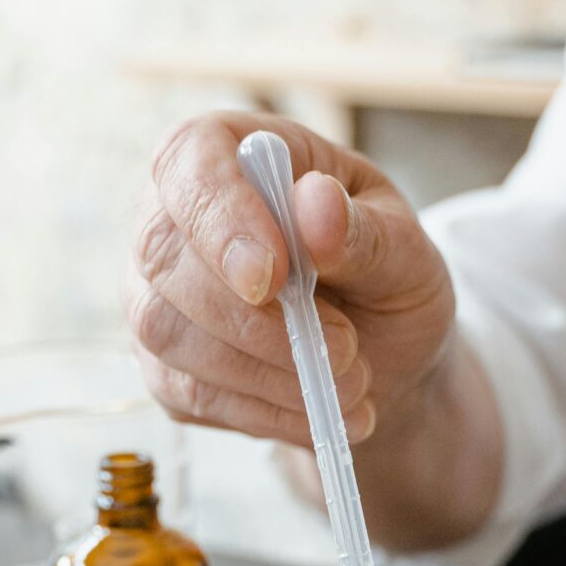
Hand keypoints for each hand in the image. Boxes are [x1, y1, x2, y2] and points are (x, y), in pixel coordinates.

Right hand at [128, 113, 457, 450]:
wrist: (385, 357)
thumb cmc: (388, 277)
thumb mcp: (407, 250)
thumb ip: (364, 230)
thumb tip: (315, 203)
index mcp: (235, 152)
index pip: (190, 160)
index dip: (221, 217)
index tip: (272, 277)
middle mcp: (175, 217)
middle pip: (165, 258)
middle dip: (257, 319)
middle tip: (346, 349)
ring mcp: (158, 293)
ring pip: (167, 333)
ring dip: (265, 373)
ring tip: (350, 386)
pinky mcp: (163, 365)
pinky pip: (185, 394)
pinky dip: (262, 413)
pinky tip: (319, 413)